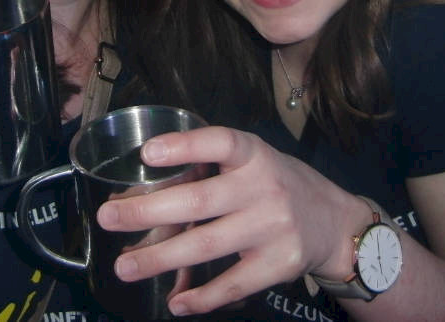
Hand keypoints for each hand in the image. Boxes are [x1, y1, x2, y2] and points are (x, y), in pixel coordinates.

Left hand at [95, 127, 365, 315]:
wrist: (334, 222)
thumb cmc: (276, 186)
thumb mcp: (252, 164)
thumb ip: (208, 171)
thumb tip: (140, 195)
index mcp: (253, 155)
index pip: (219, 143)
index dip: (184, 146)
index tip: (147, 153)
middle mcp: (264, 187)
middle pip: (199, 200)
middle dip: (148, 211)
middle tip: (109, 217)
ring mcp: (273, 227)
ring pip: (207, 246)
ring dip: (160, 258)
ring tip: (125, 265)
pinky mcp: (278, 264)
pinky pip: (233, 284)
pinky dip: (201, 296)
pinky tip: (175, 301)